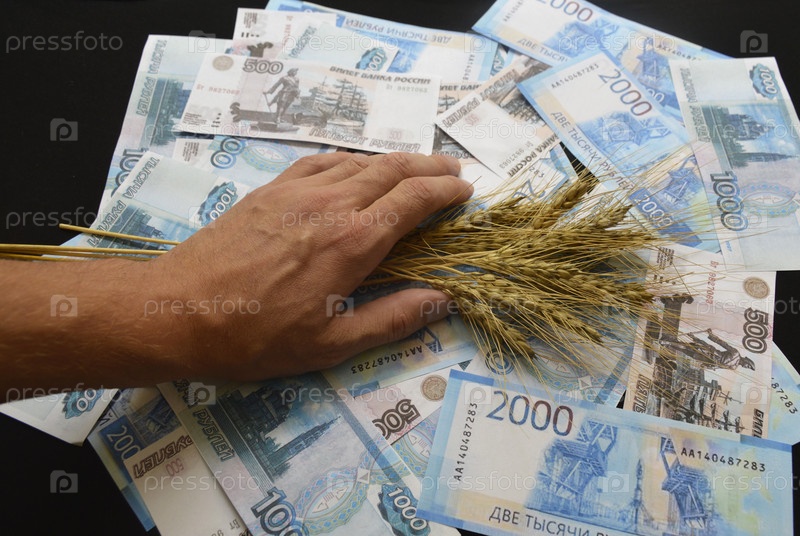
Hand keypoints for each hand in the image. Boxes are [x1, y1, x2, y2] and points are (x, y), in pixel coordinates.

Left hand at [150, 151, 471, 380]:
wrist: (178, 310)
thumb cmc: (256, 336)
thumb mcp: (331, 345)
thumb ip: (391, 319)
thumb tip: (442, 301)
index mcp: (353, 241)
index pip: (413, 199)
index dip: (445, 190)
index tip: (466, 190)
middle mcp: (331, 205)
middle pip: (392, 169)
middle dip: (429, 165)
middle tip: (453, 170)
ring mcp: (297, 192)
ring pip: (358, 160)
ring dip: (394, 159)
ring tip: (415, 166)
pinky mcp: (269, 191)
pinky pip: (320, 161)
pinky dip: (350, 159)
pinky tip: (354, 166)